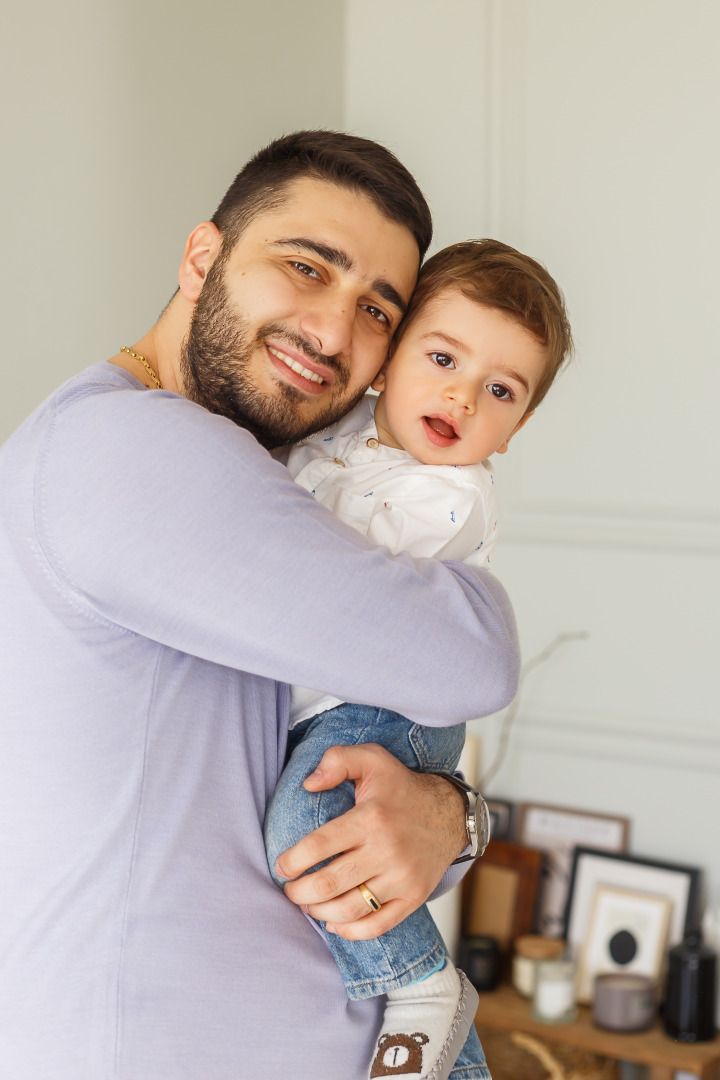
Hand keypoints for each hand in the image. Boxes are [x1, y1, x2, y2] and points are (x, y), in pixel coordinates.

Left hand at [274, 743, 465, 939]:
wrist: (450, 814)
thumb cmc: (402, 787)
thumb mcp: (372, 758)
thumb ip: (337, 760)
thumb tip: (308, 784)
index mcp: (371, 818)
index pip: (320, 845)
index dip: (293, 860)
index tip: (281, 866)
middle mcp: (387, 850)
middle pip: (329, 883)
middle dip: (299, 892)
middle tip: (289, 890)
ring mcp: (402, 877)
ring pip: (350, 909)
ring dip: (319, 913)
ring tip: (307, 904)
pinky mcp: (414, 897)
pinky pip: (378, 925)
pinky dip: (351, 931)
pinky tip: (334, 924)